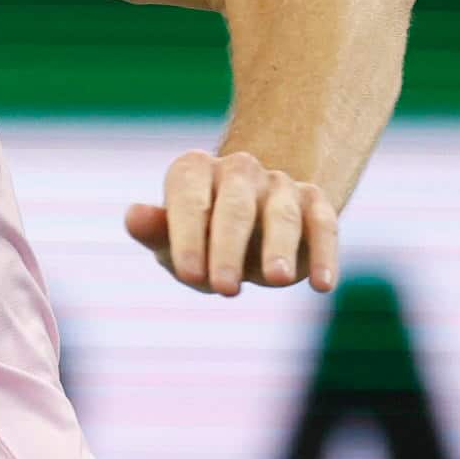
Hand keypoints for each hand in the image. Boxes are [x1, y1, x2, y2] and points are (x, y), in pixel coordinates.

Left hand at [125, 148, 339, 296]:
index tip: (189, 274)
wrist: (250, 226)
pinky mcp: (315, 202)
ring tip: (277, 279)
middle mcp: (238, 169)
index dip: (188, 238)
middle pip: (235, 208)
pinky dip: (325, 255)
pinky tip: (322, 285)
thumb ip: (154, 230)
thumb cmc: (199, 238)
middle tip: (224, 289)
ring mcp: (279, 183)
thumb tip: (134, 216)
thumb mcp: (171, 240)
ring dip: (279, 247)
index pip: (189, 200)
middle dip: (228, 249)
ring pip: (282, 214)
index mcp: (193, 171)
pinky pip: (324, 225)